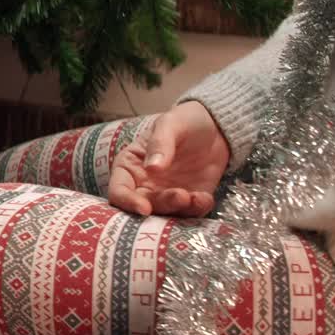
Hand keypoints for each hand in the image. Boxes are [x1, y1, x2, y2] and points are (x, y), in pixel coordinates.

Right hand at [108, 101, 229, 217]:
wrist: (215, 126)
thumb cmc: (185, 121)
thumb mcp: (170, 123)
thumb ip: (160, 143)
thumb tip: (152, 167)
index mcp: (130, 166)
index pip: (118, 190)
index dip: (127, 202)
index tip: (144, 208)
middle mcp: (144, 184)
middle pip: (143, 206)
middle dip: (160, 206)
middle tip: (180, 196)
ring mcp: (167, 193)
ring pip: (166, 213)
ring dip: (179, 210)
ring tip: (196, 198)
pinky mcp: (190, 199)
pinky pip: (190, 213)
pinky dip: (197, 210)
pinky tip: (205, 198)